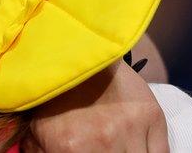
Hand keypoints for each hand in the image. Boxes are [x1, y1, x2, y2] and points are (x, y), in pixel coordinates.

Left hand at [25, 59, 168, 151]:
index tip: (81, 150)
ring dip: (127, 152)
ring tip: (114, 142)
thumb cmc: (54, 88)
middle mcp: (103, 142)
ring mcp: (130, 130)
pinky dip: (149, 152)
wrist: (75, 49)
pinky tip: (133, 144)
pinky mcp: (152, 116)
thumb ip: (41, 151)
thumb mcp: (38, 125)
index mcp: (70, 147)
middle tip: (99, 144)